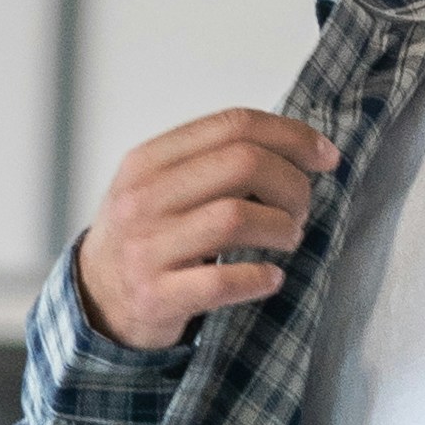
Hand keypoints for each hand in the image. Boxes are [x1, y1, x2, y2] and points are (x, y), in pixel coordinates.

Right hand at [74, 111, 337, 349]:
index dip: (291, 136)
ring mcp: (147, 247)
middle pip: (242, 164)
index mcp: (149, 160)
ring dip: (282, 228)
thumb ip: (215, 164)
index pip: (232, 126)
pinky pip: (222, 282)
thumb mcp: (164, 187)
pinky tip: (272, 277)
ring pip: (236, 218)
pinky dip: (260, 278)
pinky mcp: (157, 295)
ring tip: (288, 239)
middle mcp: (143, 197)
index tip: (326, 157)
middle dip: (292, 184)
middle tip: (302, 208)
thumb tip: (301, 150)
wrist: (98, 298)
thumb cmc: (149, 237)